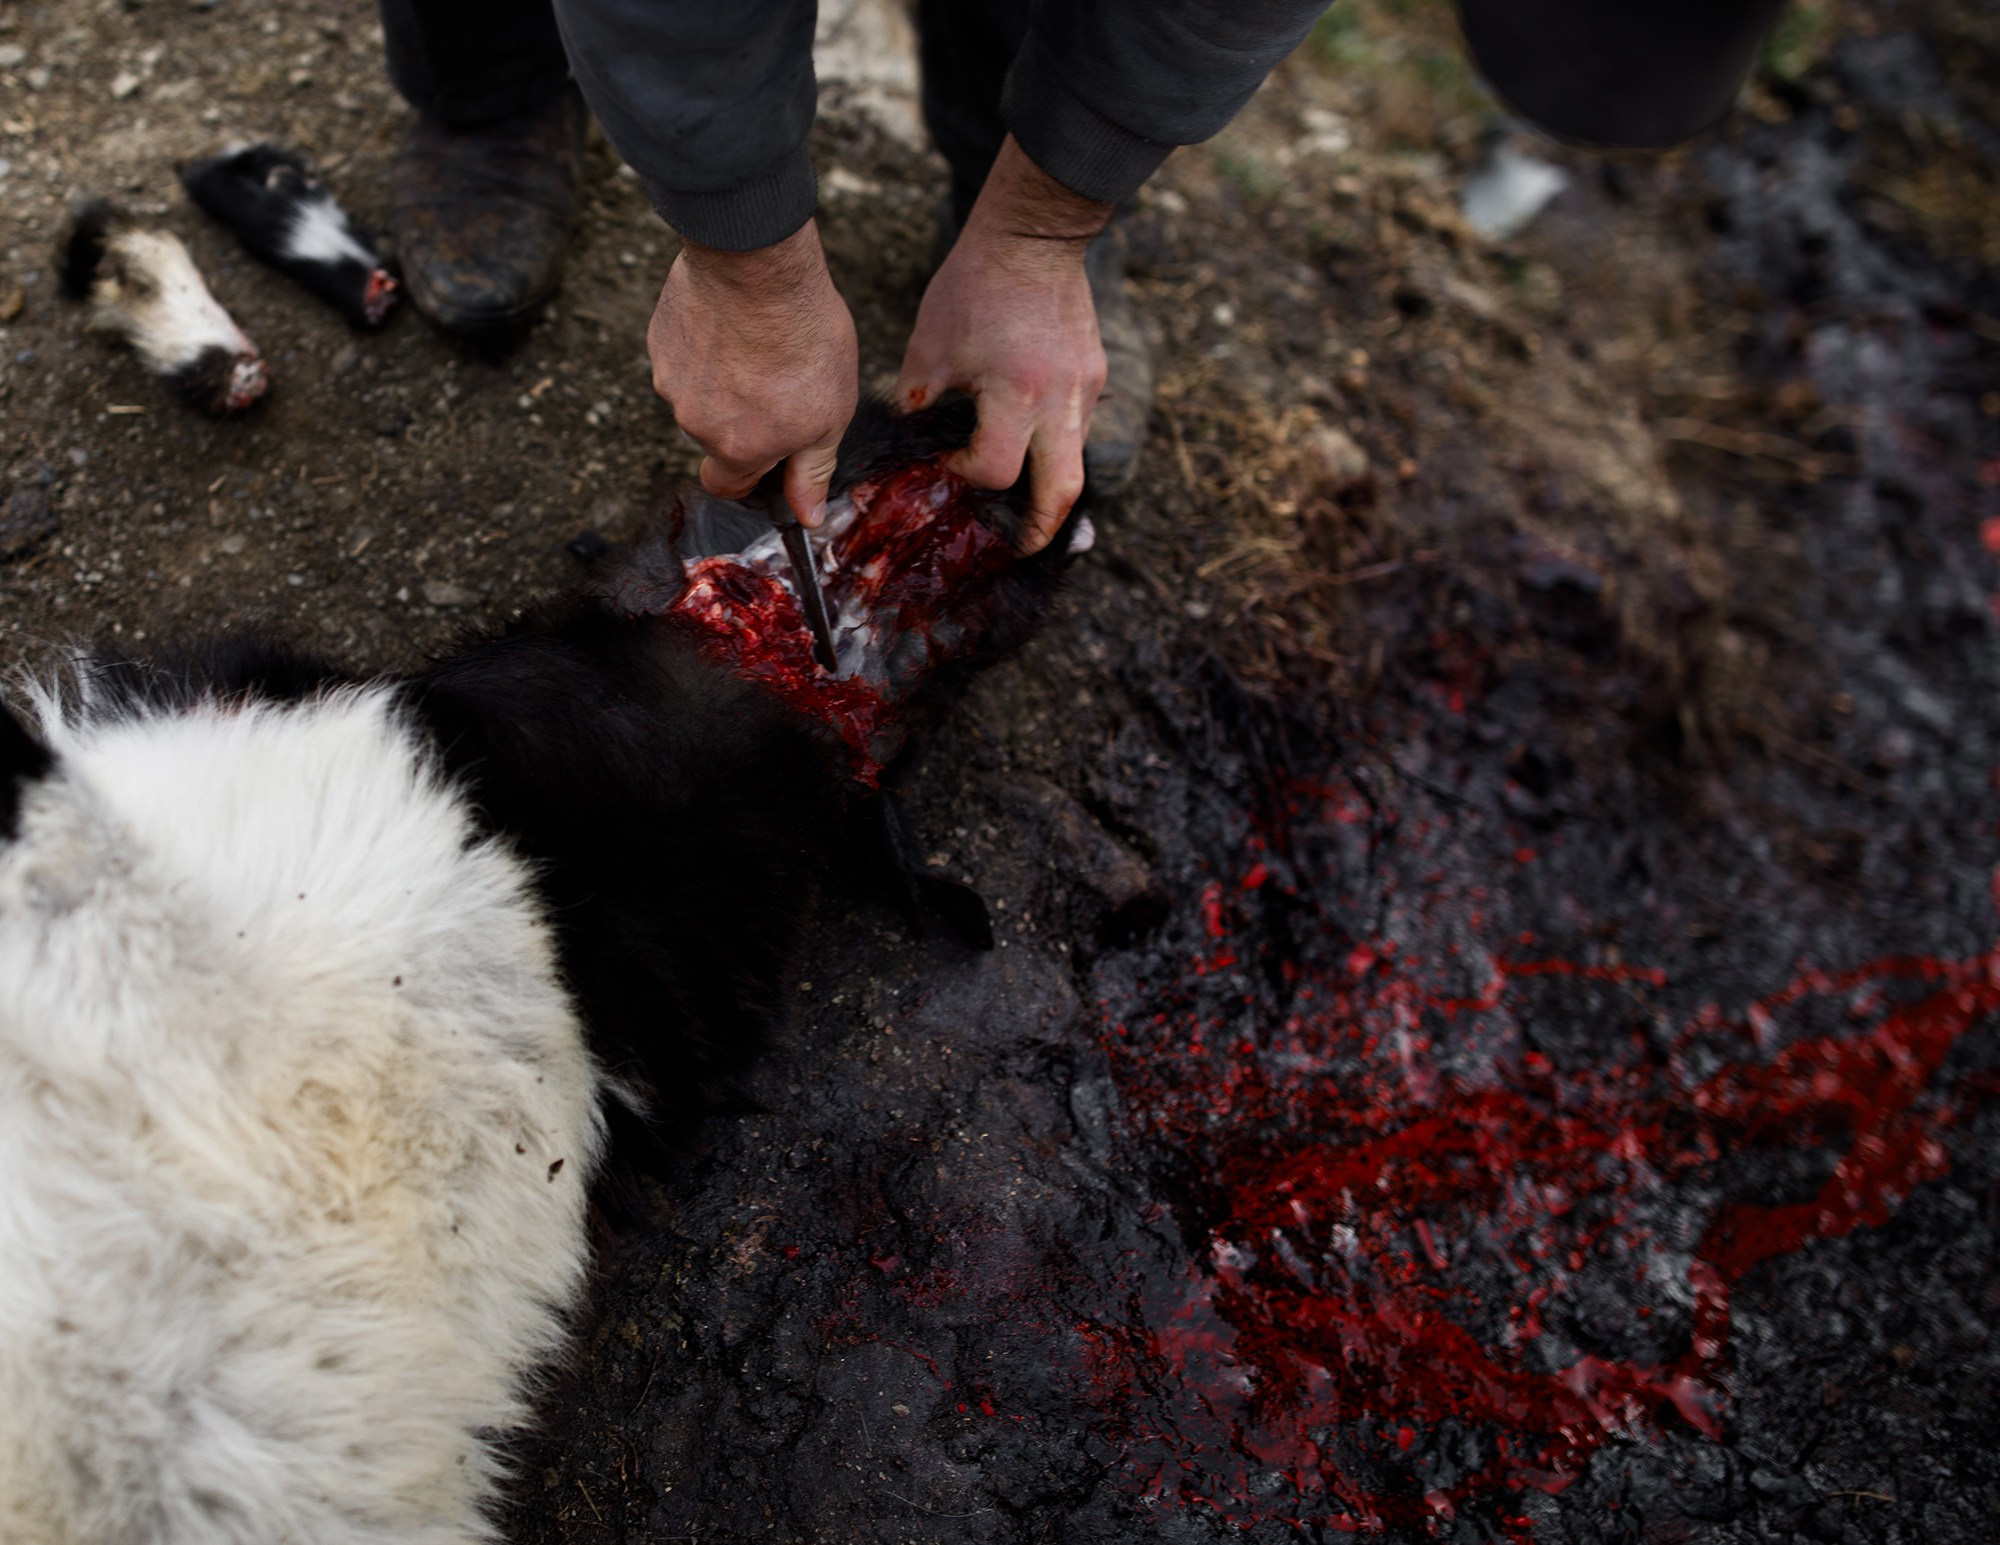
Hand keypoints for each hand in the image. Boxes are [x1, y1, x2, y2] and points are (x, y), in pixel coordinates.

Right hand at [648, 220, 858, 526]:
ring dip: (723, 379)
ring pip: (698, 394)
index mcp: (736, 449)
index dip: (749, 472)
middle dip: (741, 418)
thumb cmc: (804, 338)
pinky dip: (706, 345)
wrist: (759, 266)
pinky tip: (733, 321)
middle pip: (714, 436)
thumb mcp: (830, 414)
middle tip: (778, 379)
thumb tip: (808, 518)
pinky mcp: (659, 340)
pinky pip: (683, 355)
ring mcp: (671, 380)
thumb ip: (812, 470)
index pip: (727, 483)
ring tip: (759, 343)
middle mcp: (694, 423)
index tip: (769, 448)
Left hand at [895, 136, 1112, 553]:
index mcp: (1016, 394)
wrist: (1033, 236)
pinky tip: (1032, 445)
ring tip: (1026, 507)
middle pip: (1062, 491)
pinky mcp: (1095, 375)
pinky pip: (1079, 428)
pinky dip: (1056, 448)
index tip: (946, 465)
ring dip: (1051, 489)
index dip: (965, 476)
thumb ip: (918, 399)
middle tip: (1021, 546)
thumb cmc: (974, 285)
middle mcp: (1060, 401)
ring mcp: (1085, 390)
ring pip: (1076, 462)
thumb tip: (911, 440)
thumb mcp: (930, 345)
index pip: (996, 468)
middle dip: (1040, 527)